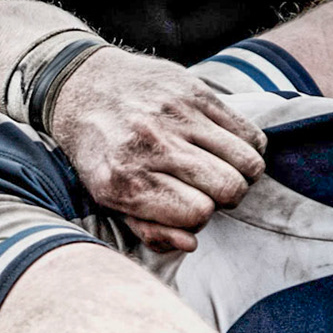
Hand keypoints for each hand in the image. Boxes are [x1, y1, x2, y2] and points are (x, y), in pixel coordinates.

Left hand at [47, 47, 268, 252]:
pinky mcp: (196, 91)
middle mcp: (151, 145)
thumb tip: (192, 244)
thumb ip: (148, 230)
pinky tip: (226, 150)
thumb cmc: (100, 153)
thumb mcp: (108, 200)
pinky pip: (248, 133)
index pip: (197, 214)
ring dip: (242, 175)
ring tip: (221, 171)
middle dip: (225, 198)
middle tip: (210, 190)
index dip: (198, 218)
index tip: (187, 207)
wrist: (83, 88)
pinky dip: (248, 149)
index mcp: (125, 180)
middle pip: (228, 188)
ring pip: (246, 161)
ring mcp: (176, 115)